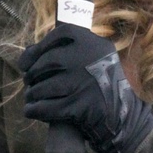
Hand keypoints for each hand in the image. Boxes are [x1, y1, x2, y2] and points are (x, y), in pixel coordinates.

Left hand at [18, 23, 152, 152]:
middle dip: (33, 73)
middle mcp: (88, 58)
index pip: (60, 34)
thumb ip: (69, 51)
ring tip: (31, 96)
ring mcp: (84, 82)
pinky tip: (31, 110)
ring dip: (32, 93)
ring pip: (44, 86)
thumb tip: (29, 53)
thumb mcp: (96, 59)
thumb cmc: (103, 86)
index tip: (29, 59)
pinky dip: (35, 110)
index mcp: (94, 43)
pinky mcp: (80, 106)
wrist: (123, 117)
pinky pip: (47, 107)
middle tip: (29, 80)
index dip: (39, 46)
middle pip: (47, 61)